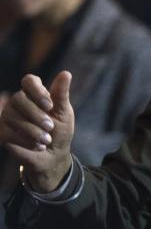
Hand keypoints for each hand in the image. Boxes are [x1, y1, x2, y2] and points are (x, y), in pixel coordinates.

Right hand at [0, 71, 74, 190]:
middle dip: (36, 114)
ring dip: (33, 130)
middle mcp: (18, 102)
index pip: (29, 81)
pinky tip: (37, 146)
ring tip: (46, 140)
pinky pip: (8, 132)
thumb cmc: (59, 131)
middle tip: (50, 127)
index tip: (50, 105)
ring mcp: (8, 116)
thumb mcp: (64, 113)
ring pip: (12, 116)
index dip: (37, 91)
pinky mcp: (2, 132)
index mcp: (34, 94)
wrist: (53, 155)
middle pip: (18, 98)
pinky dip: (25, 140)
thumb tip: (66, 73)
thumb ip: (61, 94)